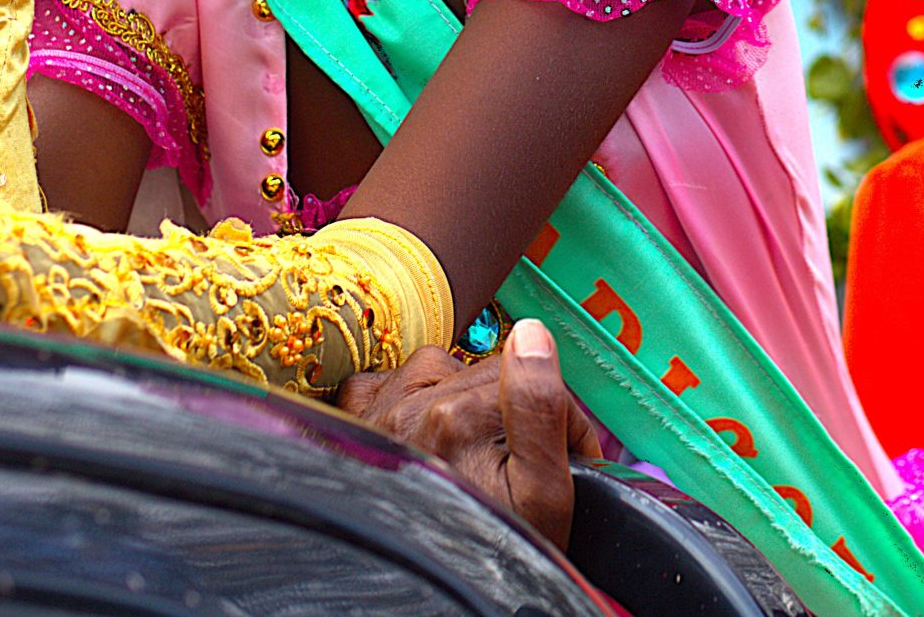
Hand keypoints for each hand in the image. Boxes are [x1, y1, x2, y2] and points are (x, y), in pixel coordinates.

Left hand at [339, 319, 598, 549]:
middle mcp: (410, 408)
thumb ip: (540, 408)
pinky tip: (426, 426)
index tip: (566, 457)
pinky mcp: (357, 425)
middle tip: (525, 463)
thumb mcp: (544, 495)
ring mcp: (379, 415)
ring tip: (478, 450)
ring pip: (441, 369)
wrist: (438, 596)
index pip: (530, 375)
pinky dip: (406, 394)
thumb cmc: (497, 550)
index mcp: (459, 417)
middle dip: (515, 410)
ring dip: (465, 397)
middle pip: (487, 373)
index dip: (560, 417)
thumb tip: (532, 333)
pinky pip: (384, 380)